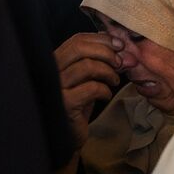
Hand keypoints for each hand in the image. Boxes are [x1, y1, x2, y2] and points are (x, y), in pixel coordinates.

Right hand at [54, 32, 123, 148]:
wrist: (69, 134)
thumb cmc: (80, 103)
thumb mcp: (88, 77)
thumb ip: (98, 59)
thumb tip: (119, 44)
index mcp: (56, 60)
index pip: (78, 39)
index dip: (102, 39)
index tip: (120, 46)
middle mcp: (52, 70)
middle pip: (81, 48)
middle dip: (106, 52)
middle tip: (121, 63)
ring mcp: (56, 87)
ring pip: (87, 66)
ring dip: (108, 72)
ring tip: (115, 81)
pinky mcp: (65, 103)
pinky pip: (91, 88)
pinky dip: (105, 90)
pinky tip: (106, 96)